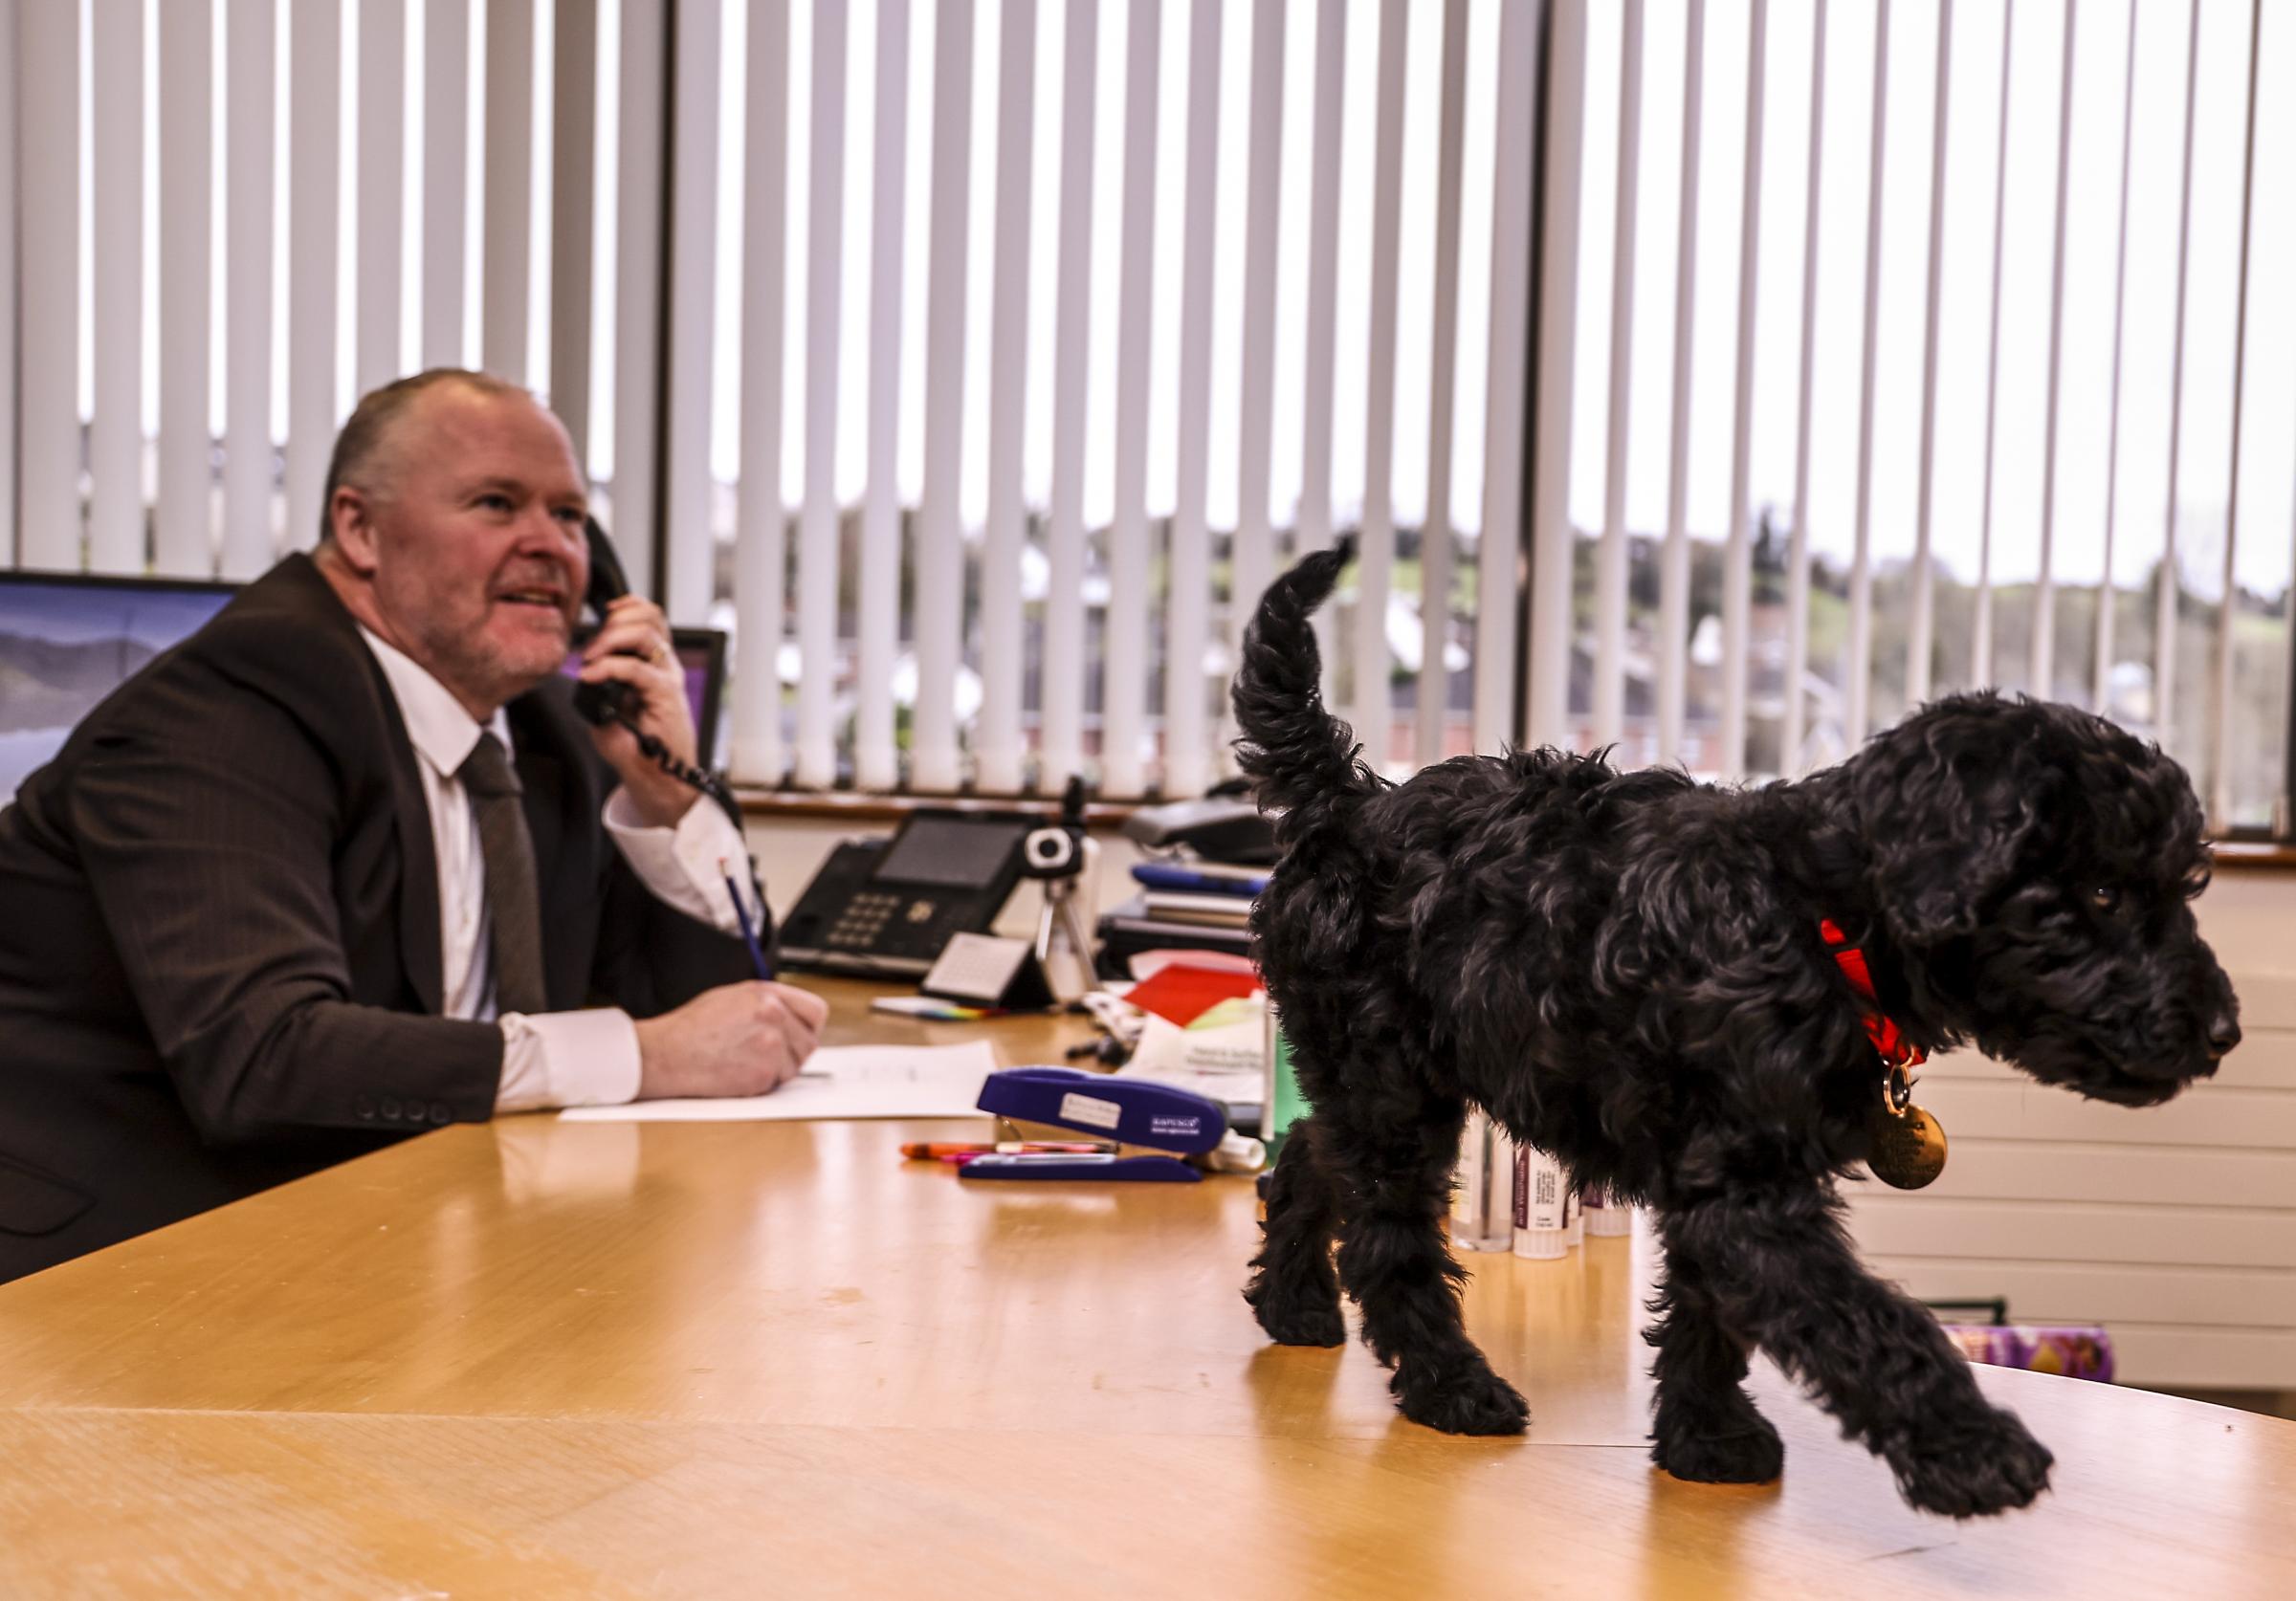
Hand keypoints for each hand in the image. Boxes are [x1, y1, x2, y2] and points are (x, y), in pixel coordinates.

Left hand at [579, 594, 700, 827]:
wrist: (658, 780)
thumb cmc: (638, 749)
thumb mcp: (609, 710)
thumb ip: (599, 686)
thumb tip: (582, 670)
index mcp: (655, 664)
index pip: (648, 617)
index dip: (625, 607)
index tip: (598, 615)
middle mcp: (665, 666)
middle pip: (649, 616)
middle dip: (613, 621)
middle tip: (590, 645)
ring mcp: (668, 678)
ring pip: (646, 632)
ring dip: (611, 637)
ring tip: (591, 656)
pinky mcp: (667, 696)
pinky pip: (636, 669)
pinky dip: (609, 668)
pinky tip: (591, 675)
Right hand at [631, 981, 829, 1100]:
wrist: (665, 1054)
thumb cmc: (692, 1027)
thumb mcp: (732, 997)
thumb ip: (768, 1002)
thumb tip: (794, 1015)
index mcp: (767, 995)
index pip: (816, 1012)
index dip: (809, 1026)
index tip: (800, 1034)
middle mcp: (773, 1016)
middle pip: (809, 1043)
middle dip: (793, 1052)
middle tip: (766, 1055)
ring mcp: (770, 1046)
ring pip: (794, 1067)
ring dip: (777, 1070)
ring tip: (745, 1062)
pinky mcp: (762, 1075)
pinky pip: (777, 1084)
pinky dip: (761, 1084)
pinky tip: (737, 1072)